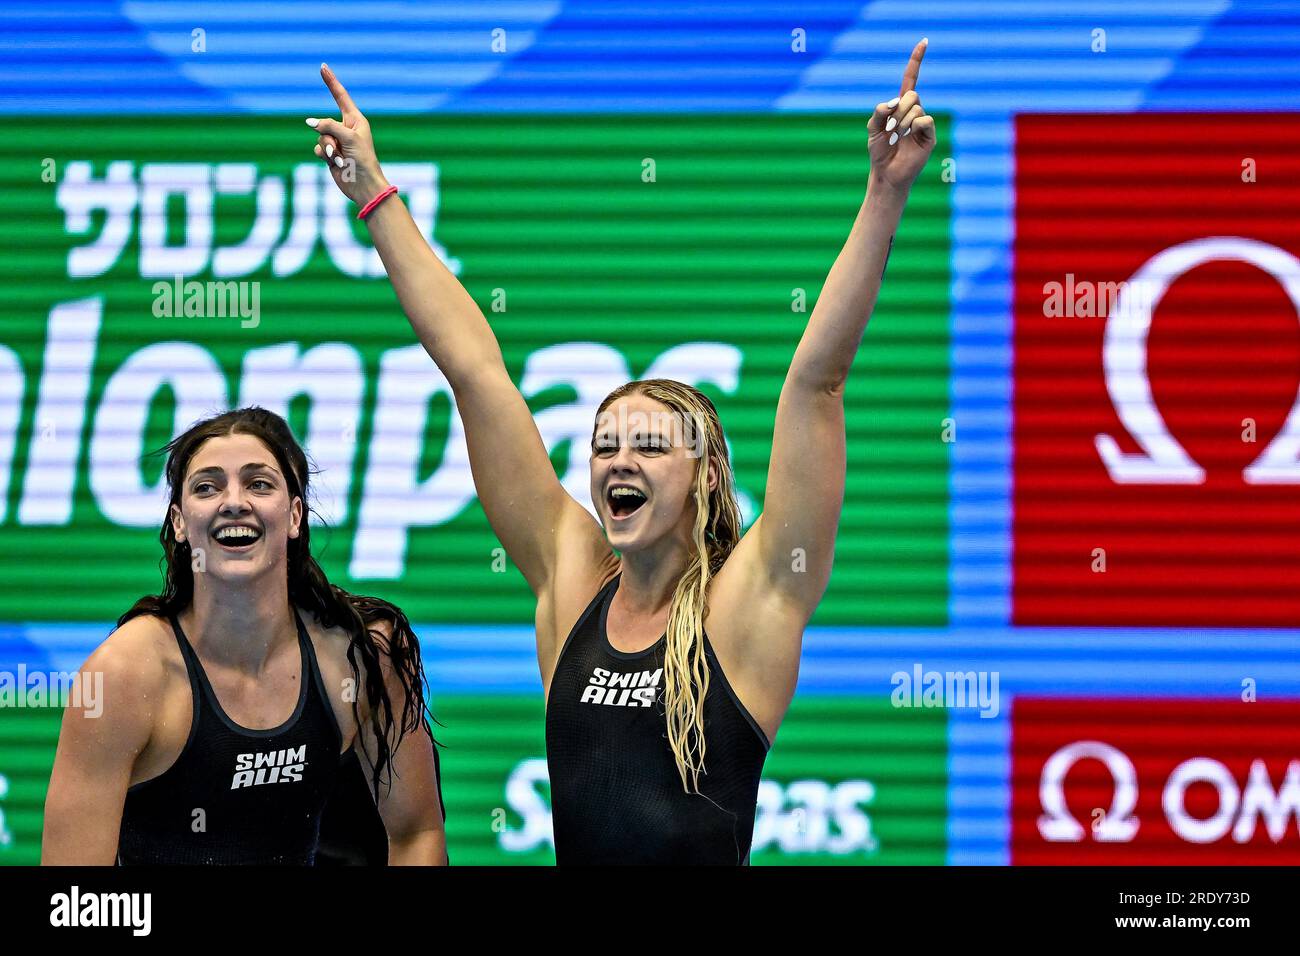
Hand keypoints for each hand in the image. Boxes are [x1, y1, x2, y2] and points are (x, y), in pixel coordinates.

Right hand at [306, 63, 388, 204]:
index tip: (323, 66)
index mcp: (356, 120)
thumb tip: (309, 123)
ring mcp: (337, 141)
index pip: (340, 96)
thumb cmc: (363, 160)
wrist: (363, 186)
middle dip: (329, 136)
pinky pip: (317, 148)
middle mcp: (346, 128)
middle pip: (324, 122)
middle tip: (340, 148)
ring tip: (340, 159)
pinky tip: (335, 164)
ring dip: (327, 149)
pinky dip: (324, 156)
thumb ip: (328, 126)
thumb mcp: (348, 138)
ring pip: (319, 136)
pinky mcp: (330, 154)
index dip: (331, 81)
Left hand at [866, 39, 935, 193]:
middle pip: (912, 94)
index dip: (916, 61)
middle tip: (890, 128)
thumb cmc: (880, 152)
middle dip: (898, 109)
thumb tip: (893, 102)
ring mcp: (923, 123)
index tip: (924, 42)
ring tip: (896, 138)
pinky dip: (913, 126)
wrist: (886, 173)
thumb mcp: (872, 129)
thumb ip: (878, 112)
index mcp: (901, 107)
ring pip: (916, 107)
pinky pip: (924, 119)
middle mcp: (914, 112)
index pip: (911, 79)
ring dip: (902, 122)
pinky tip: (908, 138)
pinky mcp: (929, 136)